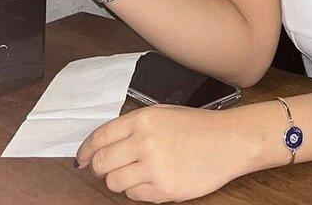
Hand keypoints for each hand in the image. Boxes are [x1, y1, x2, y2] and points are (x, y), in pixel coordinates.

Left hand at [75, 104, 262, 201]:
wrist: (229, 141)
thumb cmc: (197, 126)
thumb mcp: (164, 114)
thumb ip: (134, 127)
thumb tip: (101, 147)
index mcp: (144, 119)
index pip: (101, 137)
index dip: (86, 150)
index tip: (81, 159)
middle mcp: (145, 142)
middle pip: (102, 164)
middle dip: (101, 169)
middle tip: (110, 168)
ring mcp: (154, 167)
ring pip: (115, 183)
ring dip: (120, 181)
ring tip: (138, 173)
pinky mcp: (164, 189)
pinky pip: (135, 196)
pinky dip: (139, 191)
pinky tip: (155, 179)